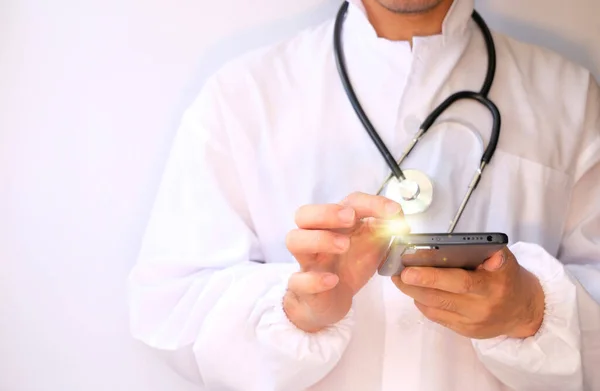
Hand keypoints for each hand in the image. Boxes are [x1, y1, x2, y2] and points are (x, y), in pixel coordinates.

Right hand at [284, 192, 406, 332]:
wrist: (334, 300)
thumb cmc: (350, 265)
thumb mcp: (373, 244)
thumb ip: (386, 228)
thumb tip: (400, 216)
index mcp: (336, 223)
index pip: (346, 202)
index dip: (370, 203)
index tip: (394, 212)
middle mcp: (316, 237)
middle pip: (304, 214)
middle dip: (327, 212)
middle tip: (350, 219)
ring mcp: (307, 261)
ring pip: (294, 240)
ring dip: (319, 239)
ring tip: (344, 246)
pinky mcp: (302, 286)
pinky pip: (298, 280)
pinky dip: (315, 279)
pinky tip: (333, 280)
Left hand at [392, 247, 544, 339]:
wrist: (522, 310)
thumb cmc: (508, 279)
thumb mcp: (506, 260)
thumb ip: (491, 252)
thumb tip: (479, 246)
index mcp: (492, 286)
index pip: (459, 282)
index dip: (432, 275)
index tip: (410, 266)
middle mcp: (481, 307)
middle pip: (440, 297)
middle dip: (414, 283)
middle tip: (397, 272)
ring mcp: (472, 322)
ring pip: (434, 308)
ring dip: (413, 292)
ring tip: (399, 278)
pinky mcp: (464, 331)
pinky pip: (437, 317)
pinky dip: (423, 302)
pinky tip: (415, 290)